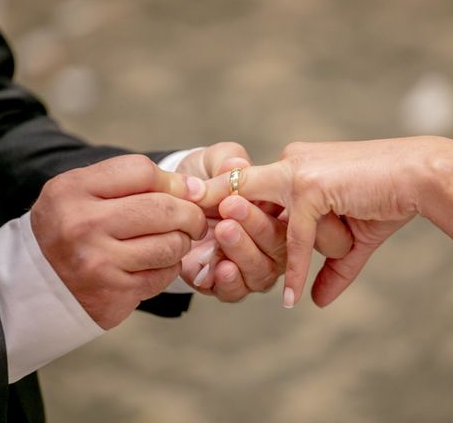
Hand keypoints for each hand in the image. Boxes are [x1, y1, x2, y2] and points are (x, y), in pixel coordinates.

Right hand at [31, 154, 207, 328]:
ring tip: (172, 242)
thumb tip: (193, 188)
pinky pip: (164, 274)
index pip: (142, 171)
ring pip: (171, 244)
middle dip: (190, 214)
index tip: (181, 191)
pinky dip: (169, 268)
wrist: (37, 284)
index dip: (171, 180)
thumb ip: (131, 182)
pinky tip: (154, 264)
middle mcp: (81, 225)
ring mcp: (97, 262)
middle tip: (194, 220)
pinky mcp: (114, 293)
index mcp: (72, 191)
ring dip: (181, 243)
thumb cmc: (70, 229)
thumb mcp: (81, 192)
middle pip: (164, 209)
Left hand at [175, 142, 284, 299]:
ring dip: (242, 252)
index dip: (264, 210)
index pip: (284, 217)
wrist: (168, 204)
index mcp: (276, 214)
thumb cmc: (202, 180)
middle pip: (276, 247)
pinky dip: (229, 282)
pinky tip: (220, 268)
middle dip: (254, 229)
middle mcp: (269, 245)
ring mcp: (251, 268)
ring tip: (222, 232)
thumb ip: (226, 161)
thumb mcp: (212, 162)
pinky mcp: (227, 286)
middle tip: (229, 213)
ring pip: (260, 272)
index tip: (237, 199)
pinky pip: (235, 292)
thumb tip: (236, 163)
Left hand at [200, 139, 425, 307]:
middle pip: (241, 194)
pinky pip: (296, 237)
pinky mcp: (312, 186)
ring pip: (257, 211)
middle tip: (192, 247)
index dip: (229, 211)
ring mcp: (298, 172)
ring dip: (240, 243)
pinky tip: (292, 298)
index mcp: (293, 164)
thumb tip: (315, 302)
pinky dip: (294, 269)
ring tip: (215, 273)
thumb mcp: (352, 238)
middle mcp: (290, 161)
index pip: (251, 188)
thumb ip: (331, 268)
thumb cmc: (387, 198)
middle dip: (215, 218)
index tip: (209, 236)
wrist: (421, 175)